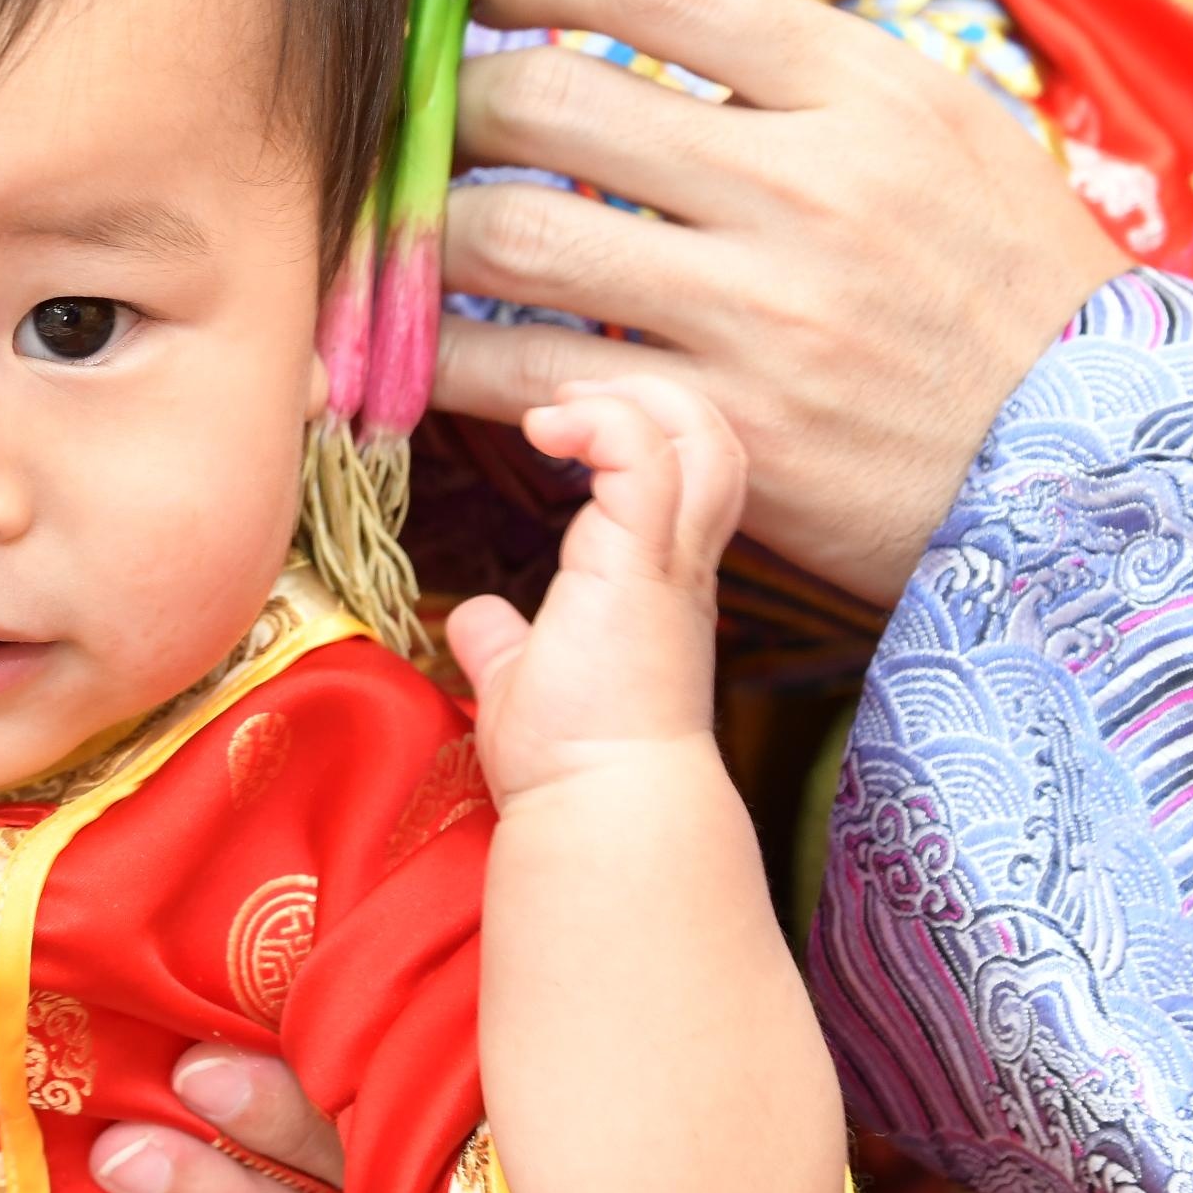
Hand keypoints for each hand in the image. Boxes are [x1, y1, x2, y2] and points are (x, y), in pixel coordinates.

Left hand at [441, 0, 1124, 602]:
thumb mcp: (945, 138)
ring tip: (409, 227)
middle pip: (551, 99)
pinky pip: (530, 376)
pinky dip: (446, 357)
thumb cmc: (1012, 295)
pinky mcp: (723, 432)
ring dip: (430, 228)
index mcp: (865, 91)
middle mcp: (811, 188)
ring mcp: (763, 314)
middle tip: (420, 119)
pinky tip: (420, 346)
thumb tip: (636, 16)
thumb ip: (801, 76)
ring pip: (517, 237)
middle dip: (451, 101)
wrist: (1106, 476)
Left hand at [444, 374, 740, 810]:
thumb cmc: (570, 759)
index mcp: (659, 579)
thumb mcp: (524, 680)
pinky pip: (645, 452)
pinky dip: (602, 419)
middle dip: (648, 388)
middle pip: (714, 435)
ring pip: (702, 432)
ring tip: (559, 401)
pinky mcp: (645, 559)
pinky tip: (545, 427)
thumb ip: (507, 641)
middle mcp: (681, 561)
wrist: (602, 804)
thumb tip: (477, 619)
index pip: (684, 471)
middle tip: (567, 390)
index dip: (637, 424)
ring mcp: (671, 558)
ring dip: (632, 394)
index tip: (560, 417)